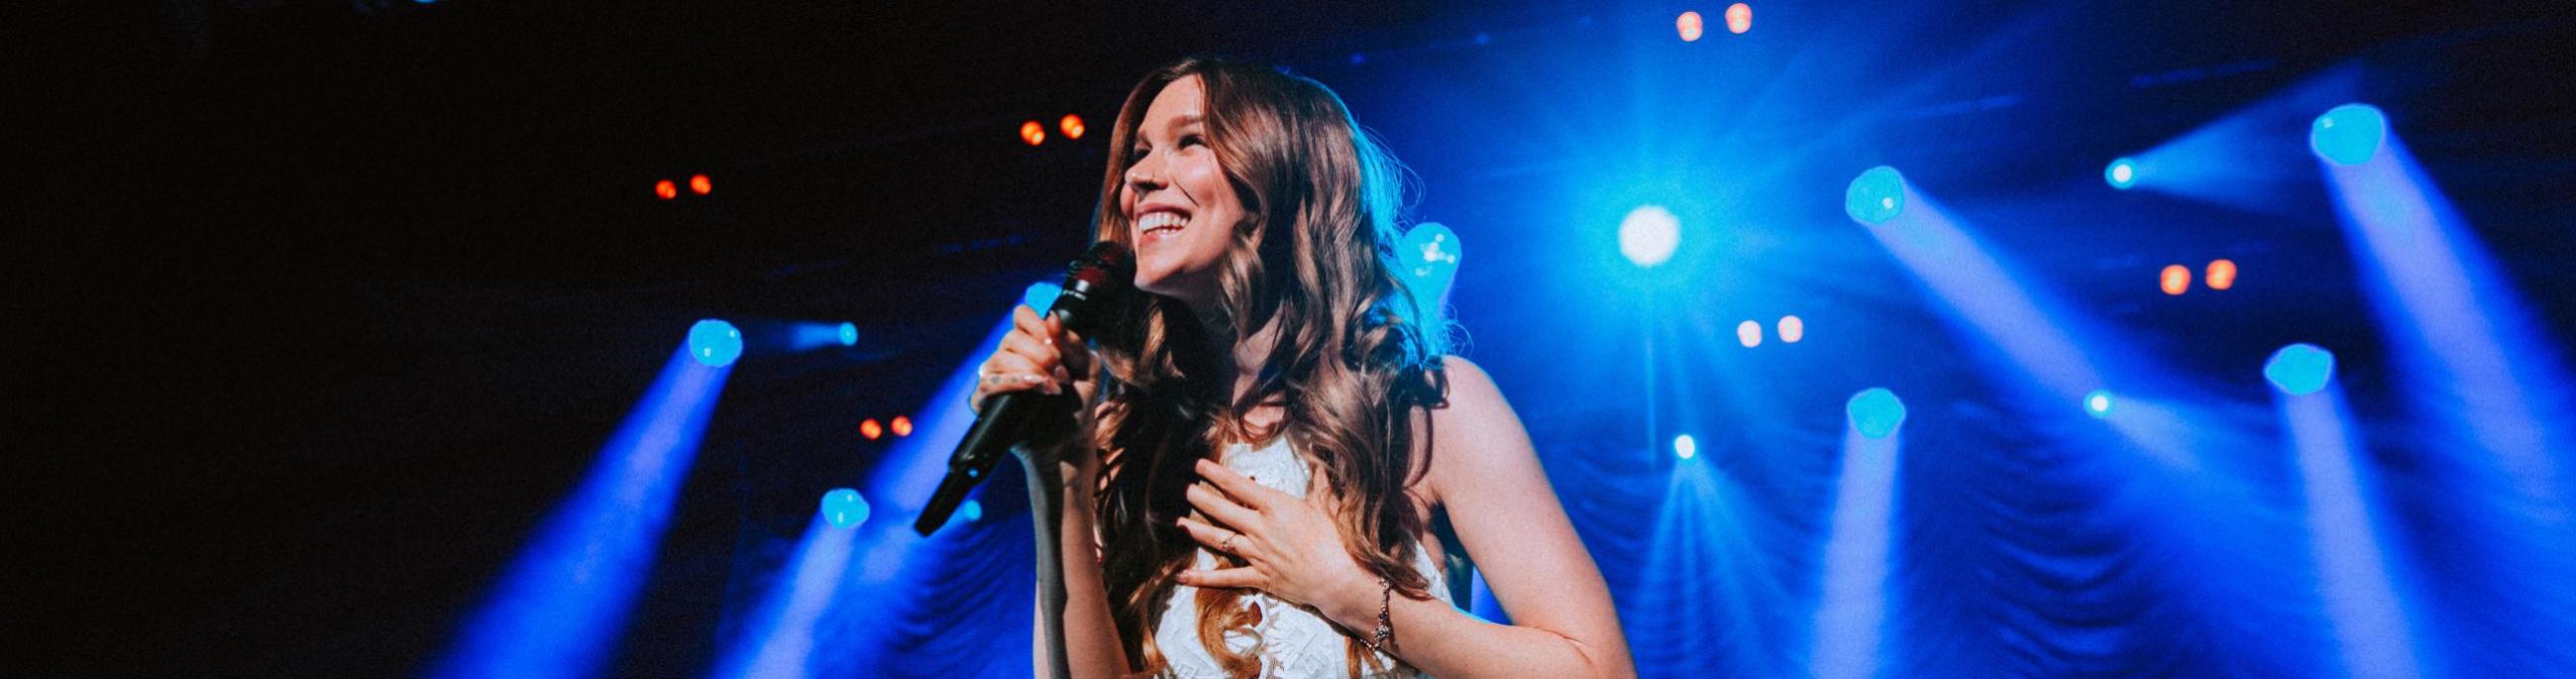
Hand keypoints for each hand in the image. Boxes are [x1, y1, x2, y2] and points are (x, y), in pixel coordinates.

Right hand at [972, 304, 1098, 468]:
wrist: (1070, 442)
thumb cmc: (1078, 405)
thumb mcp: (1087, 368)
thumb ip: (1072, 341)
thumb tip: (1052, 317)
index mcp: (1032, 344)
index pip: (1021, 316)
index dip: (1037, 325)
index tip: (1056, 345)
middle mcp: (1010, 358)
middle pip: (1011, 338)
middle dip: (1041, 354)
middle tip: (1062, 376)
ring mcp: (996, 379)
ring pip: (999, 359)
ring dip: (1031, 370)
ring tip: (1053, 389)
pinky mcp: (987, 402)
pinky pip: (987, 384)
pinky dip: (1013, 382)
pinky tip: (1035, 389)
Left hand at [1174, 458, 1375, 617]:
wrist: (1338, 578)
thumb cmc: (1336, 539)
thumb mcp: (1328, 504)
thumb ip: (1320, 480)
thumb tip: (1321, 456)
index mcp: (1275, 506)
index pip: (1238, 486)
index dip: (1216, 474)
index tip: (1199, 464)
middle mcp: (1260, 528)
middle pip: (1222, 510)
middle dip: (1199, 497)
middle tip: (1182, 489)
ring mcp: (1256, 554)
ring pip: (1219, 539)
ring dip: (1196, 529)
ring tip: (1178, 522)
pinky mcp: (1258, 577)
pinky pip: (1226, 577)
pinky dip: (1203, 578)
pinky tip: (1182, 576)